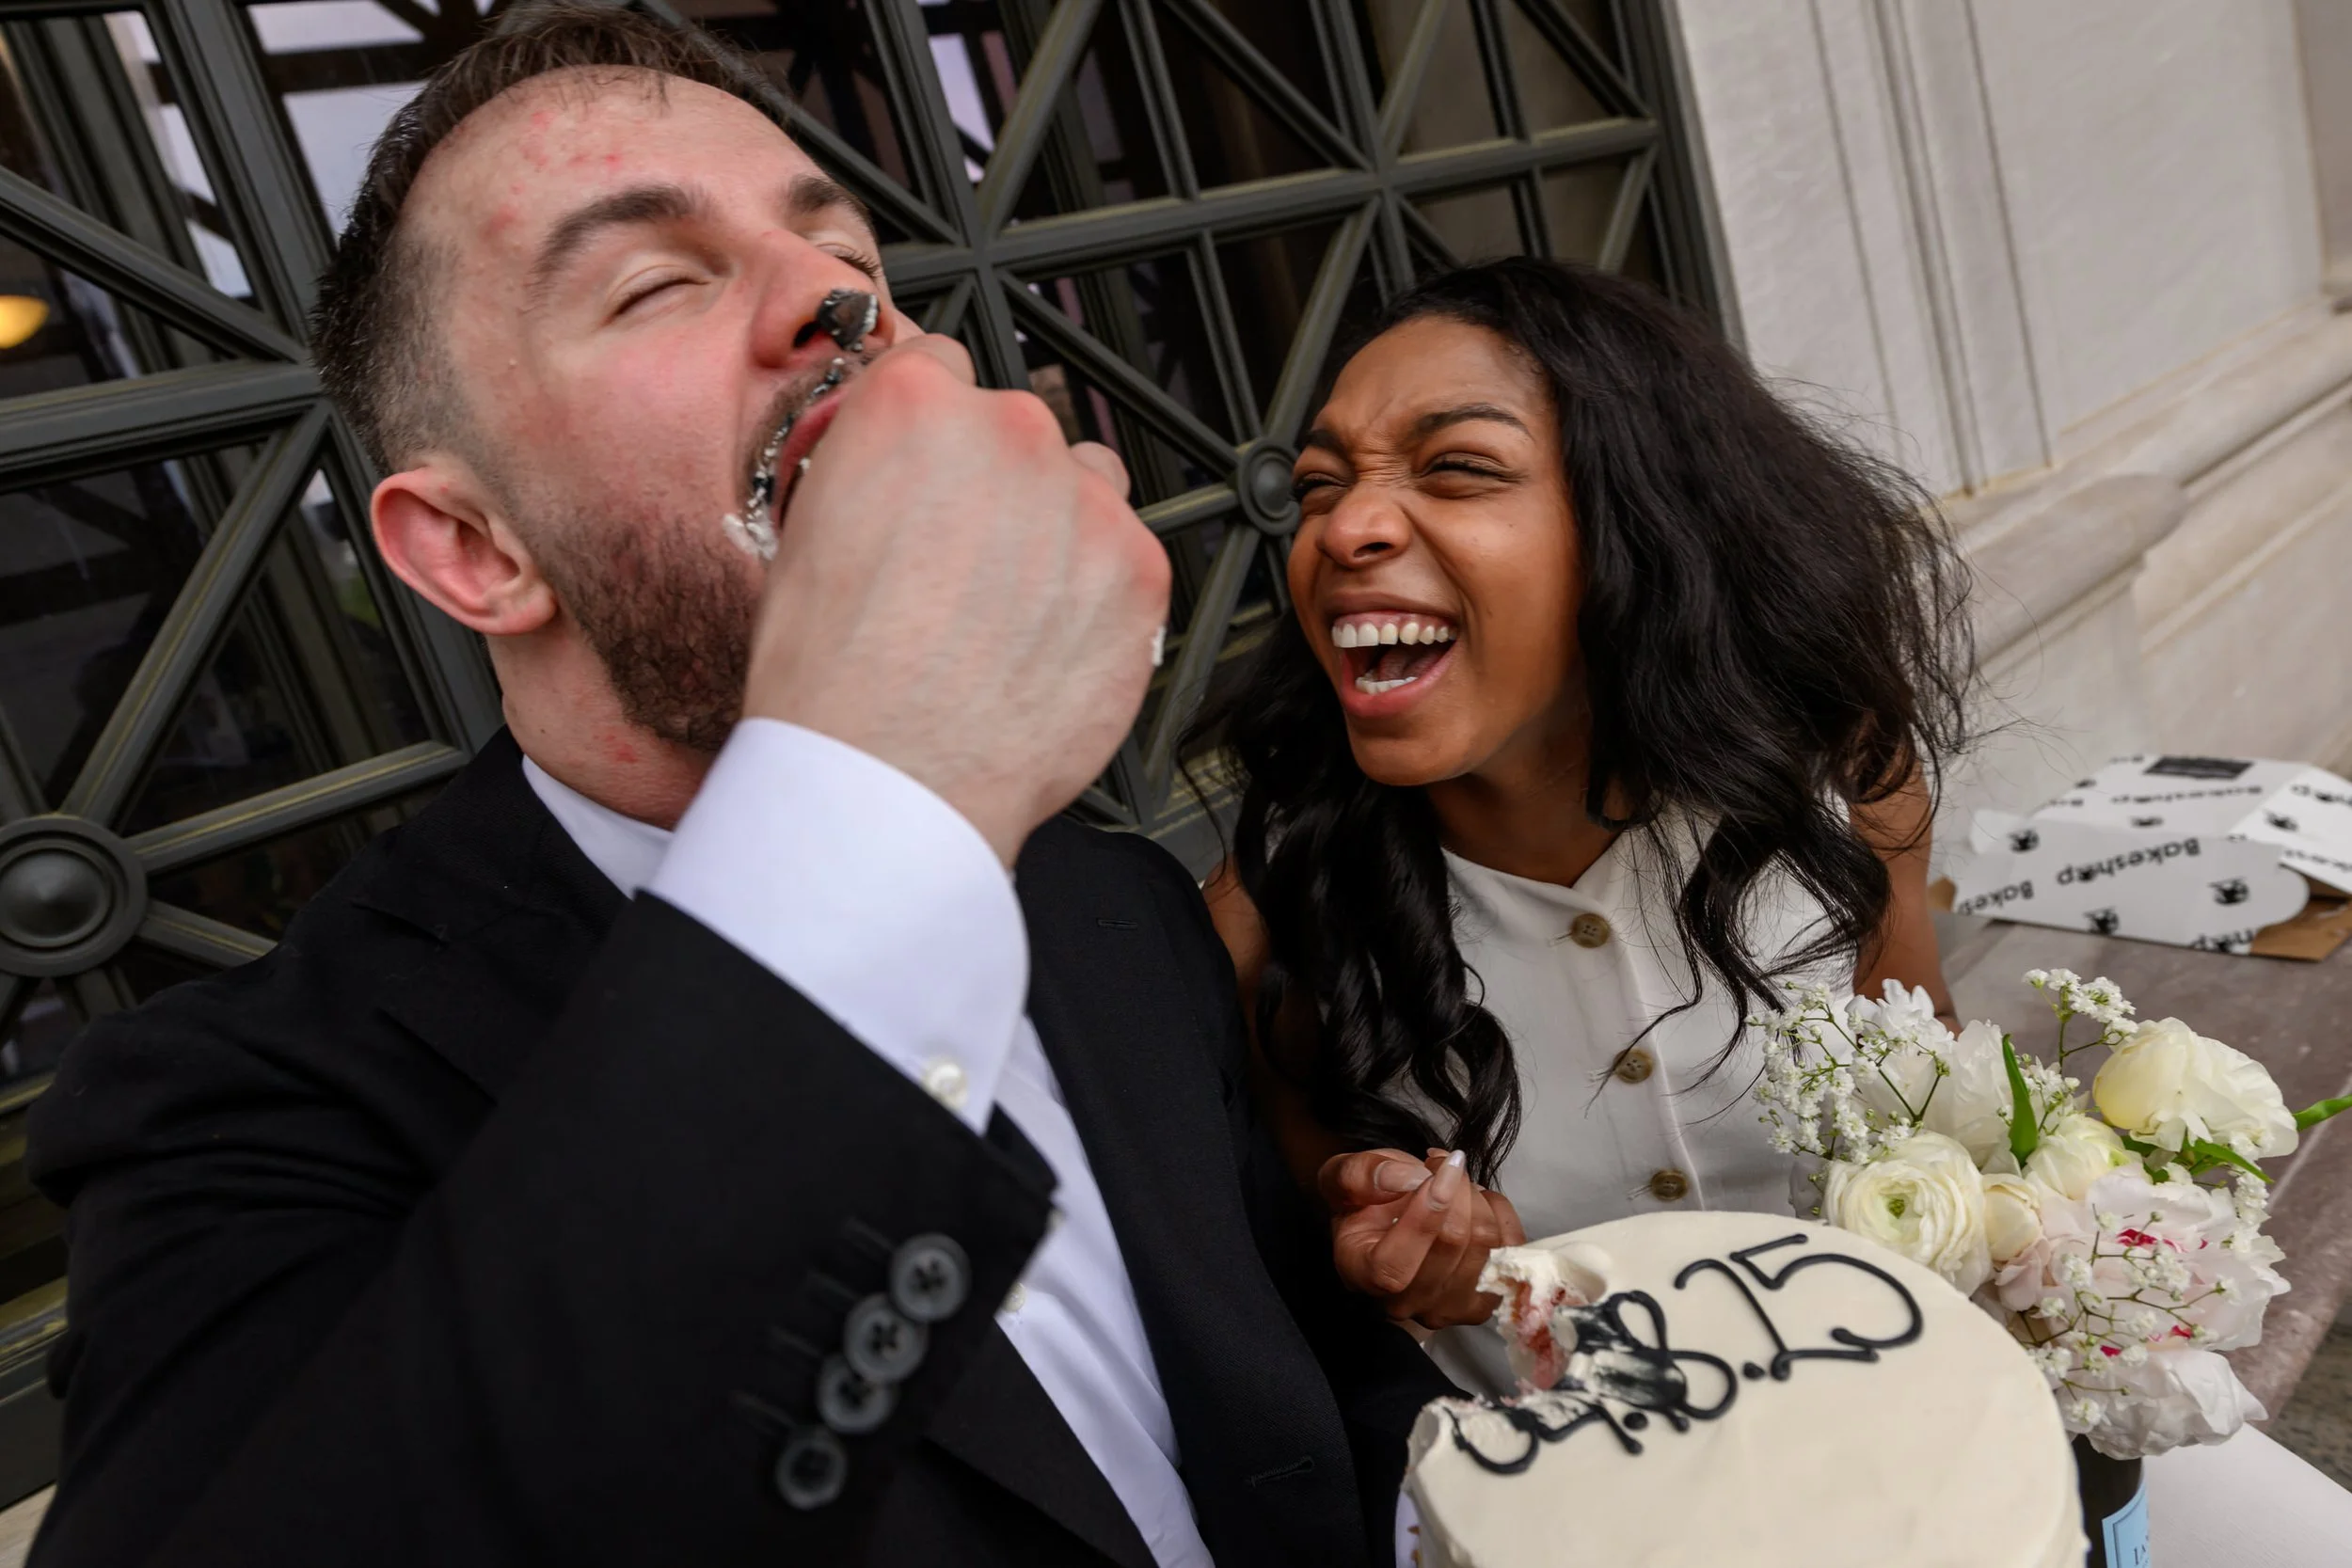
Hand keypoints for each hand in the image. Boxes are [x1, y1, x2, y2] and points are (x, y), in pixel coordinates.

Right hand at [741, 334, 1169, 863]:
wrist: (891, 781)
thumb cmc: (833, 679)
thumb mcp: (806, 534)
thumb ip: (870, 465)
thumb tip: (897, 461)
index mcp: (914, 405)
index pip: (941, 366)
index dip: (928, 430)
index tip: (926, 470)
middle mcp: (1009, 433)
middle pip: (1016, 427)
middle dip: (993, 483)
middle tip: (960, 563)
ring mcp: (1085, 501)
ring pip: (1084, 483)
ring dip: (1056, 525)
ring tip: (1010, 606)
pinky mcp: (1140, 571)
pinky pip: (1125, 554)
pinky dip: (1096, 591)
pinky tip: (1045, 643)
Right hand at [1322, 1148, 1524, 1329]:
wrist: (1389, 1224)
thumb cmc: (1365, 1201)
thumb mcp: (1345, 1176)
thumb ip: (1361, 1174)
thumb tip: (1410, 1179)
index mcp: (1360, 1275)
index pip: (1395, 1265)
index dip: (1425, 1214)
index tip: (1440, 1167)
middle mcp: (1403, 1304)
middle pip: (1452, 1243)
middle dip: (1457, 1188)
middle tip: (1443, 1163)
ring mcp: (1446, 1309)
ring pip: (1485, 1242)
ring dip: (1477, 1197)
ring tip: (1457, 1181)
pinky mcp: (1483, 1301)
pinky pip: (1511, 1247)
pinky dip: (1500, 1212)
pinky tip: (1478, 1201)